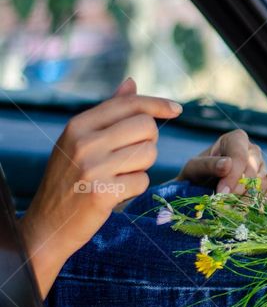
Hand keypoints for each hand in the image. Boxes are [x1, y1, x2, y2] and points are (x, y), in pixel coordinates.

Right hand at [20, 78, 181, 296]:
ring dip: (142, 167)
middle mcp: (83, 143)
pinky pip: (142, 181)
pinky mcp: (102, 193)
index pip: (128, 104)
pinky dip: (136, 188)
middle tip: (132, 157)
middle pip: (146, 127)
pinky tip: (116, 193)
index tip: (178, 109)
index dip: (158, 104)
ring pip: (148, 154)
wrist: (48, 224)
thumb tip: (132, 82)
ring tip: (119, 176)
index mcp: (78, 125)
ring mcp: (92, 168)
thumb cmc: (70, 179)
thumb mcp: (81, 141)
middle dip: (149, 142)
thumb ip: (109, 112)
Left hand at [177, 129, 266, 201]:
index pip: (240, 156)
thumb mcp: (194, 168)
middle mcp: (253, 151)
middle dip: (238, 190)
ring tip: (231, 210)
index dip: (233, 175)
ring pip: (263, 183)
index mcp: (236, 140)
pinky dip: (261, 204)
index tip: (222, 192)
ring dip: (248, 200)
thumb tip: (227, 164)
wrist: (202, 190)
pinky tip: (248, 210)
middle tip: (224, 205)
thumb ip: (208, 165)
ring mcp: (262, 168)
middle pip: (253, 170)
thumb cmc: (197, 175)